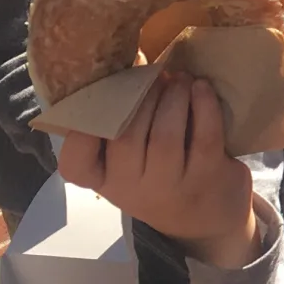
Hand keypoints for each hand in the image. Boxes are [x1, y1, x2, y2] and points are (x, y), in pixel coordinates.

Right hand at [57, 73, 257, 267]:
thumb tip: (120, 63)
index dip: (81, 128)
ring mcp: (170, 186)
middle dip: (140, 95)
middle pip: (125, 135)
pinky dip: (204, 105)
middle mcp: (131, 189)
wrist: (207, 221)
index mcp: (103, 181)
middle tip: (154, 73)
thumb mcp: (128, 165)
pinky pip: (204, 135)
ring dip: (173, 96)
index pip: (75, 164)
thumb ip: (116, 130)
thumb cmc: (160, 177)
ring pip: (165, 134)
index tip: (99, 95)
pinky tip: (202, 88)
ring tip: (180, 78)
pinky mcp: (208, 177)